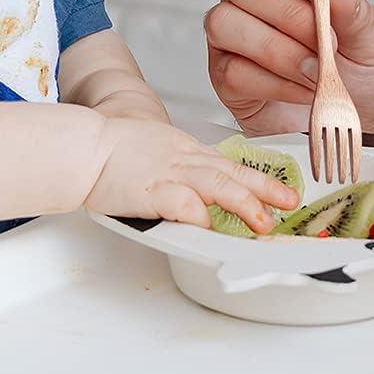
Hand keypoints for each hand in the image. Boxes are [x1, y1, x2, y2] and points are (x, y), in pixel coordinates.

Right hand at [85, 118, 299, 233]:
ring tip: (263, 222)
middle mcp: (184, 160)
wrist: (85, 146)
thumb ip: (182, 169)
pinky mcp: (151, 190)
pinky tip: (211, 227)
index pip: (233, 165)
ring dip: (244, 203)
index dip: (263, 179)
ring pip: (217, 184)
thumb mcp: (158, 151)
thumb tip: (204, 198)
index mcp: (187, 151)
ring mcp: (169, 173)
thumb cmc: (114, 151)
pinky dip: (199, 215)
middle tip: (288, 203)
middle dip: (265, 190)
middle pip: (232, 173)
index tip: (286, 192)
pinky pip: (182, 202)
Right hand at [205, 0, 373, 137]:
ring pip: (225, 22)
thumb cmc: (359, 69)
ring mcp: (232, 33)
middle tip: (327, 42)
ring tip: (316, 73)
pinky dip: (274, 84)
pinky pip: (232, 70)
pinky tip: (301, 91)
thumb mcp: (372, 40)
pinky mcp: (224, 73)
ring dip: (279, 52)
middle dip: (289, 14)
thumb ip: (356, 12)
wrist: (355, 123)